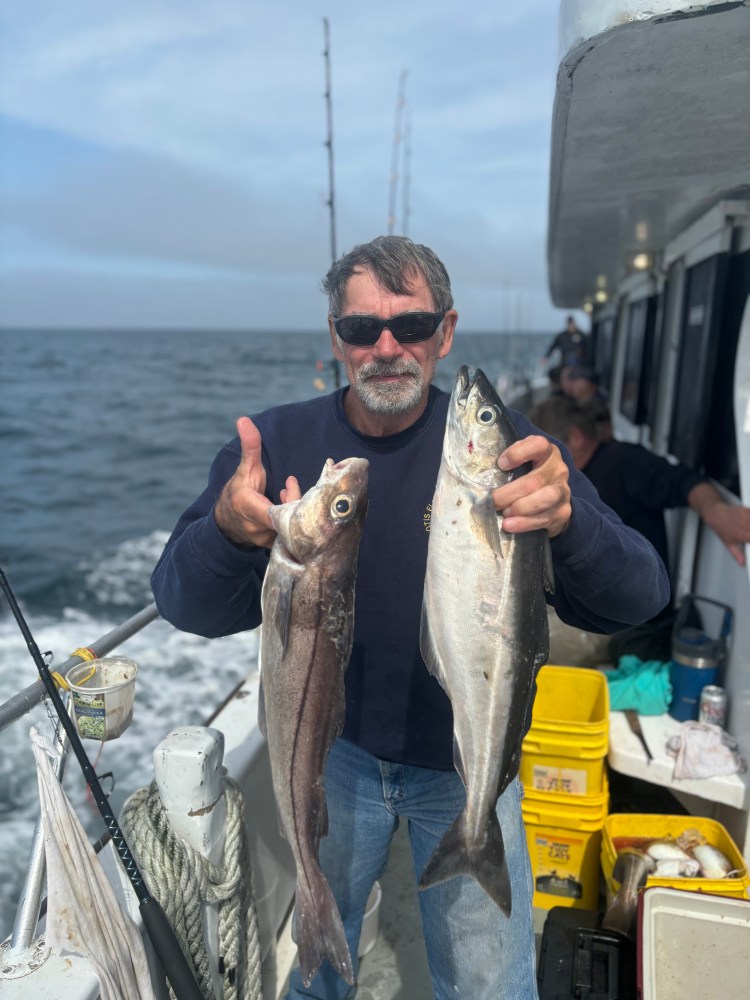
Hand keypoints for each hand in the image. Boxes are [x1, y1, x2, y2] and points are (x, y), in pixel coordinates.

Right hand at [214, 417, 301, 548]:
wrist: (226, 525)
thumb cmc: (237, 493)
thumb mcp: (244, 470)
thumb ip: (249, 447)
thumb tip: (244, 420)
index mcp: (249, 508)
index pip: (276, 511)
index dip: (290, 498)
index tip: (289, 482)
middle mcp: (258, 529)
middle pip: (289, 519)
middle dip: (298, 501)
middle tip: (292, 486)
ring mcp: (267, 541)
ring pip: (293, 529)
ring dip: (298, 511)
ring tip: (290, 494)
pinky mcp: (275, 547)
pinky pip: (293, 538)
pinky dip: (298, 524)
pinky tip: (294, 510)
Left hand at [492, 435, 570, 537]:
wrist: (554, 502)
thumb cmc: (529, 478)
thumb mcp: (522, 465)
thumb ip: (508, 463)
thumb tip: (481, 474)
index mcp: (547, 453)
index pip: (538, 445)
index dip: (519, 453)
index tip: (501, 464)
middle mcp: (558, 470)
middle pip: (534, 480)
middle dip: (509, 493)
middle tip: (493, 500)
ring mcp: (562, 492)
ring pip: (544, 499)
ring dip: (520, 507)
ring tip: (504, 512)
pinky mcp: (562, 512)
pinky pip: (543, 518)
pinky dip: (524, 523)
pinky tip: (509, 525)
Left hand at [690, 485, 749, 566]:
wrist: (715, 514)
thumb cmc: (721, 528)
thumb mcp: (728, 543)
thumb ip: (737, 554)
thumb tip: (742, 563)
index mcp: (741, 535)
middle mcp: (744, 525)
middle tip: (749, 536)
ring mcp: (745, 517)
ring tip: (748, 529)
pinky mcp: (746, 510)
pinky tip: (749, 522)